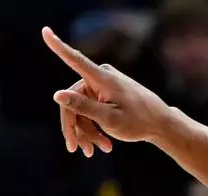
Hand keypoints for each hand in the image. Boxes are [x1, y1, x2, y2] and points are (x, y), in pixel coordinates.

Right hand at [41, 27, 172, 155]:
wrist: (162, 125)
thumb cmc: (140, 122)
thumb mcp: (110, 119)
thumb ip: (83, 107)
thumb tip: (58, 95)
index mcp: (102, 78)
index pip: (75, 60)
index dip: (57, 46)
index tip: (45, 30)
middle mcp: (100, 77)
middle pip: (73, 101)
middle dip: (76, 127)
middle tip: (79, 151)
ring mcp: (102, 85)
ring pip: (81, 109)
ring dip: (86, 132)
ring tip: (94, 152)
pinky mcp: (104, 94)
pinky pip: (90, 109)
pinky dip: (93, 128)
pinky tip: (102, 146)